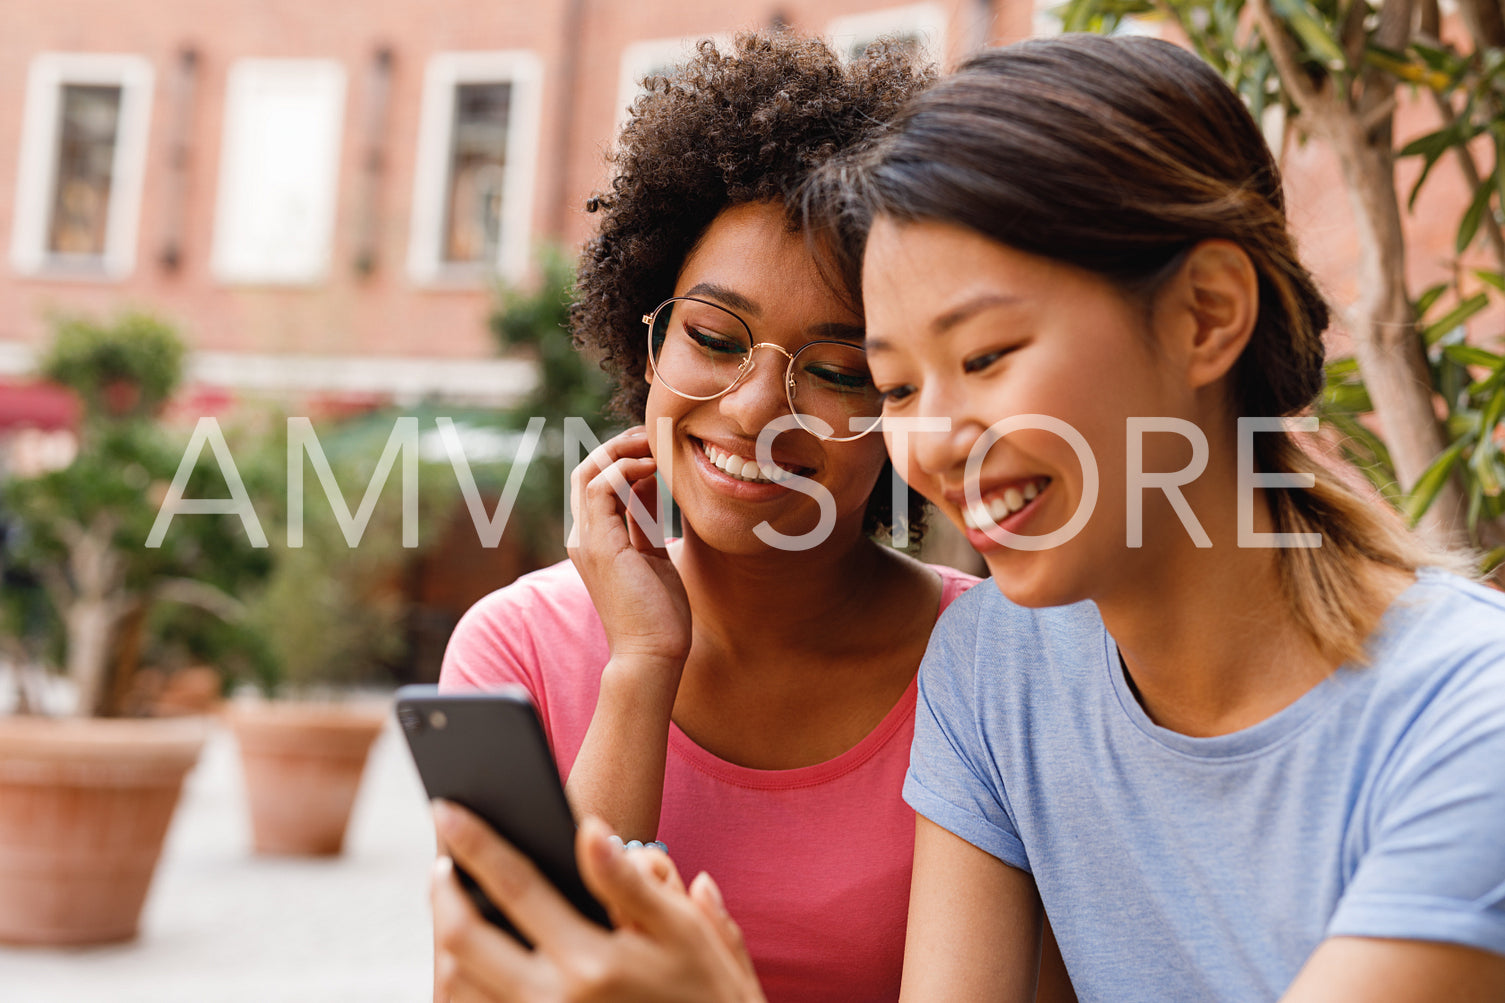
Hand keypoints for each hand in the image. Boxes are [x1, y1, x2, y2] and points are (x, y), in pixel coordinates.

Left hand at [431, 801, 763, 1002]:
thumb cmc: (707, 994)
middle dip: (442, 892)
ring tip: (453, 907)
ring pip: (458, 985)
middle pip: (463, 939)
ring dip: (445, 940)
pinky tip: (473, 959)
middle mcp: (555, 1002)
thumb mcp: (684, 934)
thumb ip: (630, 882)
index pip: (515, 887)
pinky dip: (463, 983)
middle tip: (442, 863)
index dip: (475, 843)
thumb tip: (588, 828)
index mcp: (593, 962)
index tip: (447, 809)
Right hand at [568, 426, 691, 668]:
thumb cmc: (659, 615)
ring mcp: (586, 541)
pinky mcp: (599, 545)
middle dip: (620, 448)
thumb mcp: (654, 555)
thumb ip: (646, 522)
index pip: (598, 484)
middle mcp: (583, 537)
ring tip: (654, 446)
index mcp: (595, 541)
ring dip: (623, 452)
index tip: (657, 451)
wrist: (652, 655)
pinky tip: (652, 468)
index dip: (625, 460)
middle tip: (654, 438)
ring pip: (590, 472)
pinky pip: (600, 488)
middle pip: (588, 471)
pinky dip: (624, 469)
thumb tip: (654, 487)